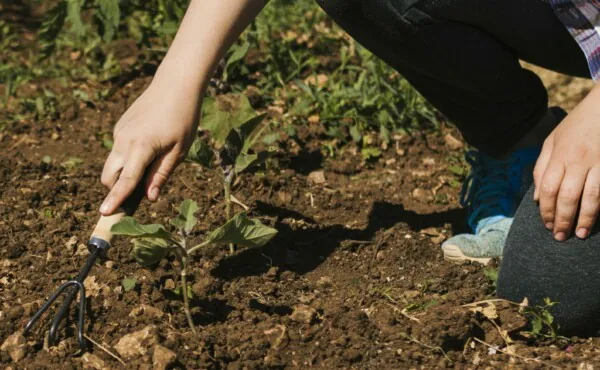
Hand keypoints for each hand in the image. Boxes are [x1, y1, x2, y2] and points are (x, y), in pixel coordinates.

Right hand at [99, 76, 199, 214]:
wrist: (175, 85)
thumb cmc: (183, 118)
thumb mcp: (179, 151)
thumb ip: (161, 175)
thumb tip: (149, 198)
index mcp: (141, 147)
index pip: (126, 180)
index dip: (116, 199)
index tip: (104, 213)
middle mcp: (124, 140)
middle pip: (109, 175)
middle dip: (116, 189)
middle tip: (137, 194)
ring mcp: (119, 132)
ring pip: (113, 163)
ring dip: (123, 173)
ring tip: (153, 164)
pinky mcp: (120, 127)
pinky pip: (119, 150)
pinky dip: (128, 158)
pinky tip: (151, 146)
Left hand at [534, 85, 599, 240]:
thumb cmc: (576, 125)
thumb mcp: (551, 141)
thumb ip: (542, 169)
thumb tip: (537, 198)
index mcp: (559, 155)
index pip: (549, 188)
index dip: (547, 209)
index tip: (546, 224)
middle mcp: (577, 160)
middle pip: (567, 195)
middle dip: (562, 218)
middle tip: (559, 236)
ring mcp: (598, 163)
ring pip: (590, 196)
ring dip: (585, 218)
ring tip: (579, 234)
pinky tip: (596, 218)